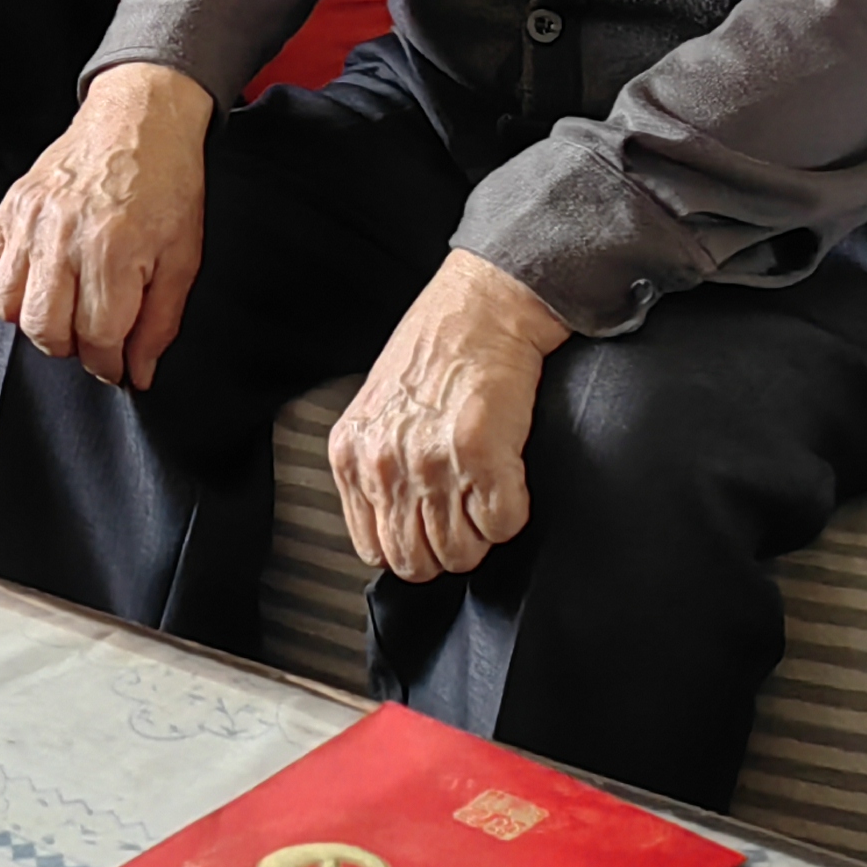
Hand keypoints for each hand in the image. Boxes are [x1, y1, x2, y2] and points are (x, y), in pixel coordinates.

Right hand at [0, 63, 212, 389]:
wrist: (140, 118)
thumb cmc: (167, 180)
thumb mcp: (184, 256)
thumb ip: (161, 322)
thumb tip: (140, 372)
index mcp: (113, 249)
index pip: (96, 339)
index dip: (109, 363)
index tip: (117, 362)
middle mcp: (65, 235)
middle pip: (46, 329)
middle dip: (72, 348)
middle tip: (94, 336)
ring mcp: (32, 219)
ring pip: (8, 305)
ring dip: (36, 321)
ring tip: (65, 309)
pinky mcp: (12, 206)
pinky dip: (8, 286)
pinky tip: (39, 279)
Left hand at [326, 250, 567, 581]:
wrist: (484, 304)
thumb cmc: (438, 346)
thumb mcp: (379, 408)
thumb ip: (377, 464)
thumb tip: (394, 522)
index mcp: (353, 453)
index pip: (374, 549)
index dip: (409, 543)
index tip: (428, 526)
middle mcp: (385, 464)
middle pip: (416, 563)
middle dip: (447, 547)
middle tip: (463, 512)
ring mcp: (432, 464)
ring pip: (462, 553)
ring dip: (482, 532)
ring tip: (485, 490)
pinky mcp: (483, 457)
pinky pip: (503, 526)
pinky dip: (512, 511)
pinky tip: (506, 475)